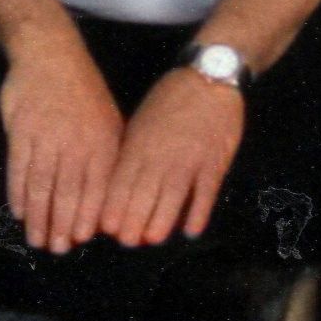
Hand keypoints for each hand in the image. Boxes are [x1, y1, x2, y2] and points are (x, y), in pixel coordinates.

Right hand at [0, 37, 125, 253]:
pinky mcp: (21, 130)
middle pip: (68, 192)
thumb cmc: (83, 93)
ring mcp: (47, 136)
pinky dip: (18, 192)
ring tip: (35, 238)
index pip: (97, 188)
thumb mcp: (109, 121)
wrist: (51, 54)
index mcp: (103, 142)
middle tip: (56, 249)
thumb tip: (106, 203)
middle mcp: (76, 142)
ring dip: (38, 216)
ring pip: (42, 185)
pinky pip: (19, 168)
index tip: (81, 240)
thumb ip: (108, 159)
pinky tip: (17, 210)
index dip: (87, 216)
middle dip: (62, 225)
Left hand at [100, 68, 242, 246]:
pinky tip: (191, 231)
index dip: (113, 206)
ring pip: (172, 197)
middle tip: (127, 241)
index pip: (121, 181)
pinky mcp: (215, 162)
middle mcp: (161, 154)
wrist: (209, 78)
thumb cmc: (169, 100)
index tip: (105, 228)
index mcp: (139, 143)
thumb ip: (131, 153)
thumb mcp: (141, 121)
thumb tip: (117, 187)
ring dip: (161, 221)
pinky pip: (206, 192)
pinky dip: (198, 212)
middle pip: (144, 193)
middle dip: (133, 220)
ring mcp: (189, 159)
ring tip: (152, 239)